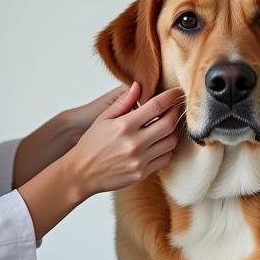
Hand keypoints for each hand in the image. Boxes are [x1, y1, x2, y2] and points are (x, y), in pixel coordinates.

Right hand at [66, 82, 184, 196]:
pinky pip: (164, 158)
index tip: (178, 93)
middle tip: (176, 107)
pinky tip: (162, 141)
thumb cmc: (91, 144)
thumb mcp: (103, 119)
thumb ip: (123, 102)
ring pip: (170, 143)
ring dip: (174, 131)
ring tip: (169, 124)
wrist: (81, 173)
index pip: (156, 106)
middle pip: (169, 124)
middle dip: (176, 113)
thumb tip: (138, 86)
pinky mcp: (142, 173)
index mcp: (124, 126)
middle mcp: (134, 143)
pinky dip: (168, 148)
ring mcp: (139, 160)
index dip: (171, 97)